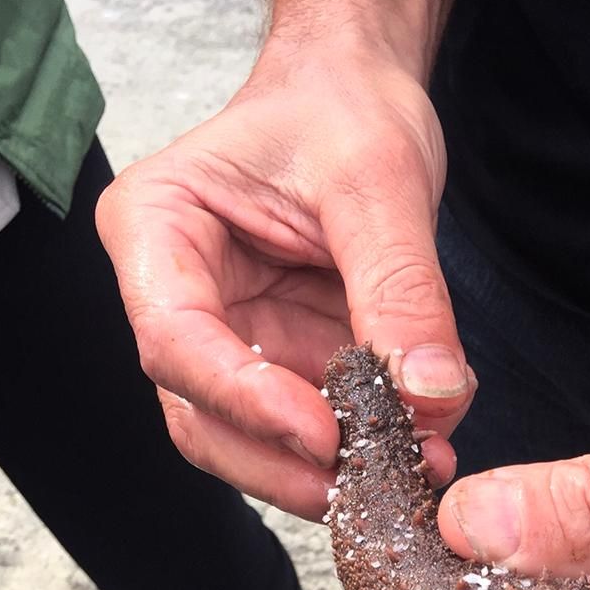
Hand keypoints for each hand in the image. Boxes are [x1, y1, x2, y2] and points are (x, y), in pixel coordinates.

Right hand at [96, 29, 468, 518]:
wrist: (360, 101)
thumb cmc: (341, 110)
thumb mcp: (378, 181)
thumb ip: (401, 289)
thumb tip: (431, 396)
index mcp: (158, 232)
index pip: (176, 343)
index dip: (246, 402)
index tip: (325, 436)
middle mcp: (180, 300)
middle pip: (202, 418)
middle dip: (284, 465)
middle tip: (366, 488)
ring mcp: (232, 343)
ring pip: (253, 443)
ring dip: (327, 474)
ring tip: (410, 474)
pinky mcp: (285, 366)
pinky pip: (312, 431)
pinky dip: (361, 453)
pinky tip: (417, 451)